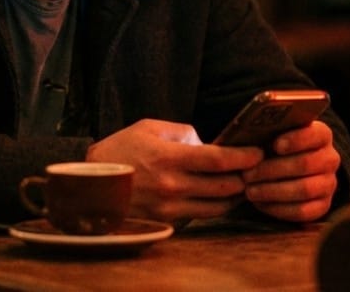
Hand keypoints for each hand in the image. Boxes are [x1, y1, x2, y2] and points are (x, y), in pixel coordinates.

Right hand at [86, 119, 263, 222]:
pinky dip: (215, 206)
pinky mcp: (167, 221)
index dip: (243, 157)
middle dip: (245, 177)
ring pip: (218, 206)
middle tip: (254, 168)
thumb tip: (207, 143)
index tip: (257, 153)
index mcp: (170, 158)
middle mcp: (173, 186)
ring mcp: (170, 207)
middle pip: (225, 187)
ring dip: (234, 195)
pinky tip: (218, 195)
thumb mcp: (148, 128)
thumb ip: (182, 132)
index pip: (219, 161)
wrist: (92, 183)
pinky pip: (201, 215)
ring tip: (240, 183)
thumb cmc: (120, 150)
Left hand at [241, 120, 338, 221]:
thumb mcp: (273, 135)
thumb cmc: (273, 148)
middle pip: (305, 164)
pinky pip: (303, 211)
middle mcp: (330, 159)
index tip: (276, 145)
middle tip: (248, 174)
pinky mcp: (322, 206)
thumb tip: (252, 139)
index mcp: (321, 136)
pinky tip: (260, 203)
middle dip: (273, 170)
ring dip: (273, 191)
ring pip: (304, 189)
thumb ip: (268, 133)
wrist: (284, 171)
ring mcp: (329, 184)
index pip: (316, 135)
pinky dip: (279, 208)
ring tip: (250, 191)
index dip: (297, 140)